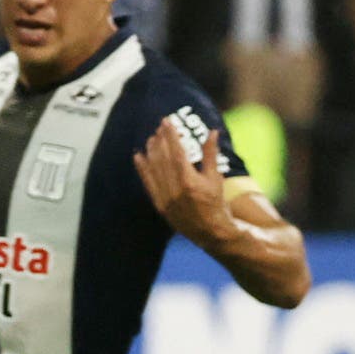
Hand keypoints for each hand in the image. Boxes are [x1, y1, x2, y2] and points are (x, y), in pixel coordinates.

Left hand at [134, 115, 235, 245]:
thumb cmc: (217, 203)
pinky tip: (138, 156)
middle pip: (163, 159)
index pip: (176, 152)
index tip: (167, 122)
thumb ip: (210, 155)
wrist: (210, 231)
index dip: (170, 136)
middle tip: (159, 127)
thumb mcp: (216, 178)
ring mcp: (164, 198)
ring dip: (151, 152)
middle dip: (160, 141)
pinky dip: (142, 169)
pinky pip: (147, 183)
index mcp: (189, 181)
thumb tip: (212, 132)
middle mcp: (174, 189)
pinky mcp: (159, 204)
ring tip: (151, 138)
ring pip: (154, 170)